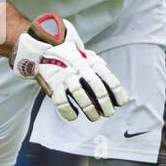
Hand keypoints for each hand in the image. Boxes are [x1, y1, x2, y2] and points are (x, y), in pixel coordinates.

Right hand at [10, 15, 127, 121]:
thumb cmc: (70, 59)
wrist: (43, 48)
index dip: (116, 91)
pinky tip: (74, 115)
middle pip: (96, 87)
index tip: (121, 103)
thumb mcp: (86, 59)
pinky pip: (61, 101)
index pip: (108, 77)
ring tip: (94, 117)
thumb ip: (98, 71)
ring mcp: (66, 76)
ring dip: (89, 109)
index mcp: (90, 62)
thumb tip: (114, 94)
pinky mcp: (53, 84)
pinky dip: (69, 111)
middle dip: (104, 103)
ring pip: (80, 94)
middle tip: (108, 113)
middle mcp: (80, 68)